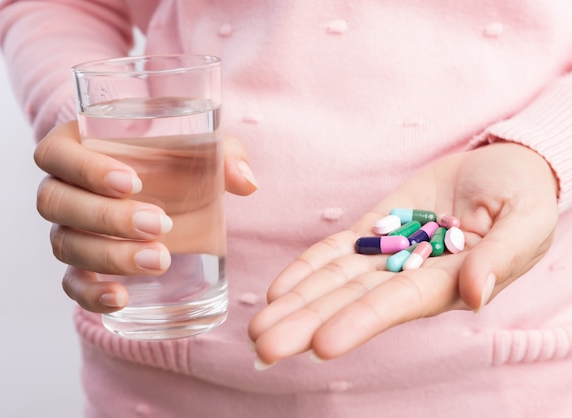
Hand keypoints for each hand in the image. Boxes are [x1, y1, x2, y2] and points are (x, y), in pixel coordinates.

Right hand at [34, 120, 257, 312]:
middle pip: (56, 203)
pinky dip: (91, 294)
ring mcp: (68, 229)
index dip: (85, 169)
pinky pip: (71, 283)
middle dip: (106, 217)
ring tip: (159, 261)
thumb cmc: (176, 159)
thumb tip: (247, 182)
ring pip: (65, 244)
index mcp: (78, 146)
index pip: (56, 154)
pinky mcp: (82, 265)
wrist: (169, 190)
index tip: (132, 182)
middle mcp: (63, 188)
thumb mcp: (200, 148)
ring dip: (108, 255)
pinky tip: (120, 299)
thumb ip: (224, 154)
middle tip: (159, 224)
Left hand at [248, 142, 557, 366]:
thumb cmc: (523, 197)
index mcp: (447, 283)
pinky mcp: (374, 229)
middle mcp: (409, 276)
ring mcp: (387, 253)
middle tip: (263, 347)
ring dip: (296, 304)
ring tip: (258, 328)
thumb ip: (500, 257)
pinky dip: (307, 269)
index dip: (359, 323)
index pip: (396, 306)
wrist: (502, 167)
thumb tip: (474, 294)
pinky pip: (336, 251)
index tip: (321, 344)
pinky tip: (278, 291)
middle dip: (307, 324)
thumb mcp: (524, 224)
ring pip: (334, 282)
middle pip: (351, 303)